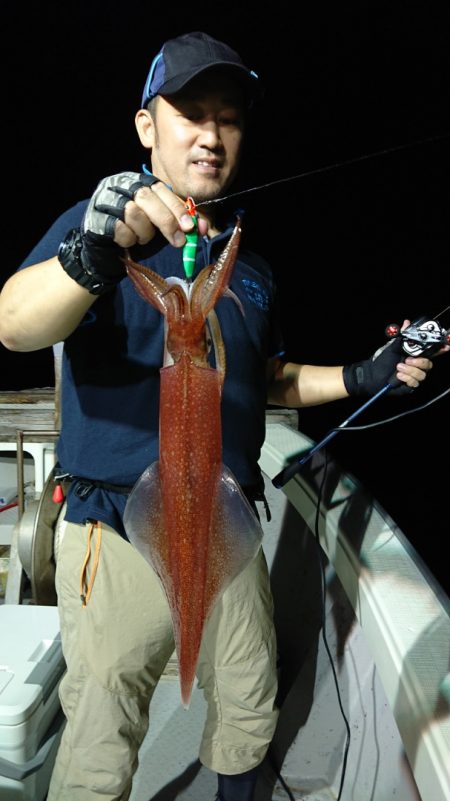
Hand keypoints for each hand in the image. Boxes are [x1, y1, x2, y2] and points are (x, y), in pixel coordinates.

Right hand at [78, 171, 208, 283]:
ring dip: (144, 232)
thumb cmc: (136, 236)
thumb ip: (180, 224)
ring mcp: (104, 199)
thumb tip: (204, 227)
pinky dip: (128, 239)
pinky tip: (128, 243)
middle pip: (146, 196)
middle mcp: (119, 184)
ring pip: (132, 212)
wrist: (106, 255)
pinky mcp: (94, 217)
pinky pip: (118, 228)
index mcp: (137, 181)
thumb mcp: (161, 228)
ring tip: (142, 239)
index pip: (160, 189)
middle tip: (178, 242)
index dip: (176, 208)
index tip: (190, 227)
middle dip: (166, 221)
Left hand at [343, 320, 433, 396]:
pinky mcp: (410, 386)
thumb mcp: (392, 347)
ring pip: (422, 374)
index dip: (440, 349)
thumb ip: (402, 336)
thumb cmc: (382, 361)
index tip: (445, 347)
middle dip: (419, 362)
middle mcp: (417, 366)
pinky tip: (398, 376)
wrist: (372, 375)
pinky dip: (406, 378)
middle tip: (407, 360)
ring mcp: (414, 376)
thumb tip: (407, 322)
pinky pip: (415, 382)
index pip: (431, 352)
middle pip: (429, 364)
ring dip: (410, 370)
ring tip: (398, 367)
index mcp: (415, 355)